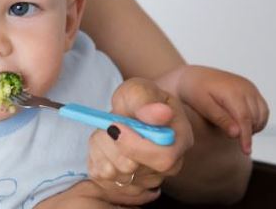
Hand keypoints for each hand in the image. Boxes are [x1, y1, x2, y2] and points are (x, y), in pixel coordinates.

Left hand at [87, 77, 193, 206]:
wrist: (134, 112)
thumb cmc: (141, 100)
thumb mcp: (141, 90)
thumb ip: (147, 101)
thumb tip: (161, 113)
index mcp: (179, 141)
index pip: (163, 158)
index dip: (134, 145)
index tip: (113, 125)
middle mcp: (168, 167)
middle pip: (131, 168)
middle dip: (111, 142)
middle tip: (110, 123)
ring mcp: (147, 180)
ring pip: (112, 173)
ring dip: (101, 147)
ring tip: (109, 131)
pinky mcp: (124, 186)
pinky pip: (100, 177)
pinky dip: (96, 157)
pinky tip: (105, 144)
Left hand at [171, 65, 268, 154]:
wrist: (193, 76)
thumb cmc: (194, 91)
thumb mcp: (203, 106)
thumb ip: (221, 119)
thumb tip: (237, 134)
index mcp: (233, 91)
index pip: (245, 118)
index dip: (246, 136)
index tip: (246, 151)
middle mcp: (245, 88)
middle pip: (255, 118)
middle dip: (247, 132)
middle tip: (230, 136)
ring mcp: (250, 87)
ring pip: (262, 114)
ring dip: (254, 126)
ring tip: (236, 130)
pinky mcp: (251, 89)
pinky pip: (262, 109)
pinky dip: (257, 119)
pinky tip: (243, 124)